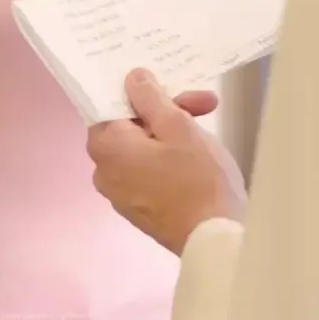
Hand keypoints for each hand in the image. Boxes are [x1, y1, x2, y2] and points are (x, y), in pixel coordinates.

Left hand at [87, 69, 246, 256]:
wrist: (214, 241)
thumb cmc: (197, 178)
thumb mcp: (178, 126)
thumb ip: (151, 98)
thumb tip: (132, 78)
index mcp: (105, 148)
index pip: (111, 105)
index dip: (142, 91)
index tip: (170, 86)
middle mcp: (104, 172)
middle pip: (130, 126)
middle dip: (166, 111)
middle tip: (205, 104)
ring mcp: (120, 195)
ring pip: (141, 148)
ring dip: (172, 132)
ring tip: (209, 122)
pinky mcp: (140, 210)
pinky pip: (147, 171)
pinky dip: (167, 158)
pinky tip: (198, 153)